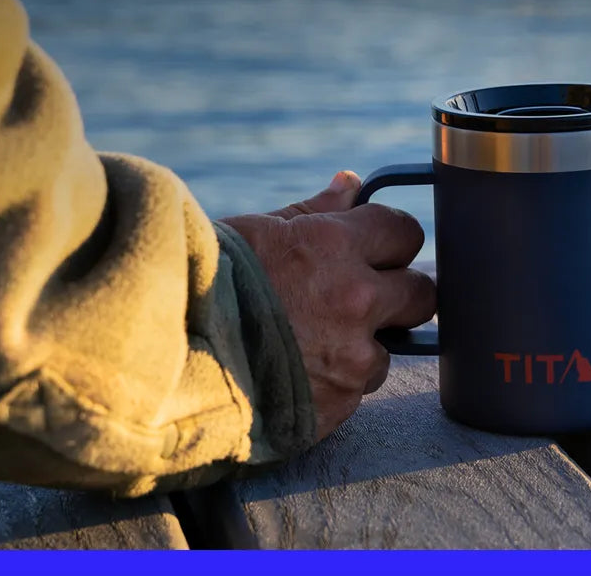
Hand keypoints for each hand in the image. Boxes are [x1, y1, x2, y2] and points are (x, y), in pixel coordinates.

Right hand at [219, 171, 435, 441]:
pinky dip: (334, 385)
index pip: (404, 232)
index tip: (378, 248)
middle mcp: (355, 299)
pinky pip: (355, 393)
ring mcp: (349, 358)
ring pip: (387, 351)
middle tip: (367, 298)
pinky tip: (296, 374)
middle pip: (422, 294)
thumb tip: (351, 184)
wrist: (168, 357)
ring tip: (313, 344)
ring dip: (361, 347)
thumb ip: (316, 211)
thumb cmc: (208, 282)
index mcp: (336, 245)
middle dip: (399, 294)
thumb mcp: (260, 231)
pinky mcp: (336, 406)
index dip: (391, 240)